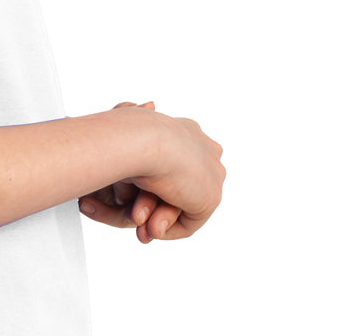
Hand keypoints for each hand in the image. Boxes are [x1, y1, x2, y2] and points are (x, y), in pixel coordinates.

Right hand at [79, 101, 224, 243]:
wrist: (142, 140)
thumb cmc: (126, 131)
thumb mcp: (127, 121)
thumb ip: (135, 123)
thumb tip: (149, 108)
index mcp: (187, 132)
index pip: (173, 163)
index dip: (150, 182)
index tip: (128, 196)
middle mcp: (204, 150)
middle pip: (178, 185)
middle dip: (154, 204)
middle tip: (133, 216)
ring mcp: (211, 173)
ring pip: (182, 202)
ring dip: (157, 216)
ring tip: (138, 223)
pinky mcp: (210, 197)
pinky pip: (189, 222)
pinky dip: (167, 227)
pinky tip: (150, 226)